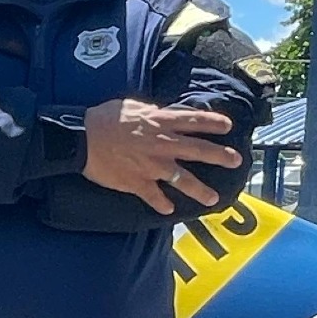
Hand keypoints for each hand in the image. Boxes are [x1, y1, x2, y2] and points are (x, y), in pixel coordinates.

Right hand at [81, 100, 241, 215]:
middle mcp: (162, 145)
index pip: (194, 120)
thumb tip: (163, 113)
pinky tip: (169, 210)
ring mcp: (151, 166)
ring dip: (200, 190)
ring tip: (213, 199)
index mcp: (160, 123)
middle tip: (236, 161)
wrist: (80, 139)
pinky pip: (154, 197)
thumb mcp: (132, 106)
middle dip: (220, 156)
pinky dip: (162, 204)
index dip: (213, 122)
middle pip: (198, 150)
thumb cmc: (103, 118)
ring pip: (183, 180)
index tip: (229, 126)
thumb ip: (152, 112)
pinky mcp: (137, 183)